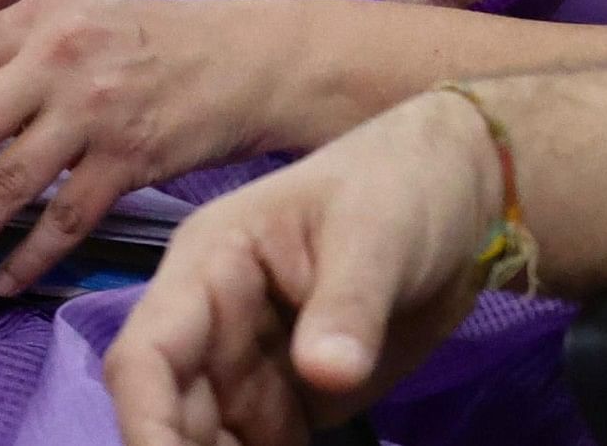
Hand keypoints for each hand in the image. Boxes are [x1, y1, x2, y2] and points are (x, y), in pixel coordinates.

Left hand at [0, 0, 303, 297]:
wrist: (245, 56)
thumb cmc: (144, 38)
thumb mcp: (70, 17)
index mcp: (35, 16)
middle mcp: (59, 60)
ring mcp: (97, 111)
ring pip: (7, 184)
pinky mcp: (133, 158)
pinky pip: (66, 219)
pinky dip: (30, 256)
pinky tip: (1, 282)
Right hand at [103, 89, 508, 445]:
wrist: (461, 196)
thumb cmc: (403, 187)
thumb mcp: (376, 234)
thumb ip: (347, 304)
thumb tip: (326, 375)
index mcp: (209, 268)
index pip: (148, 355)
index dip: (145, 423)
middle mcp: (214, 325)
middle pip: (173, 414)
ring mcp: (250, 367)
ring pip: (209, 441)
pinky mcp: (290, 399)